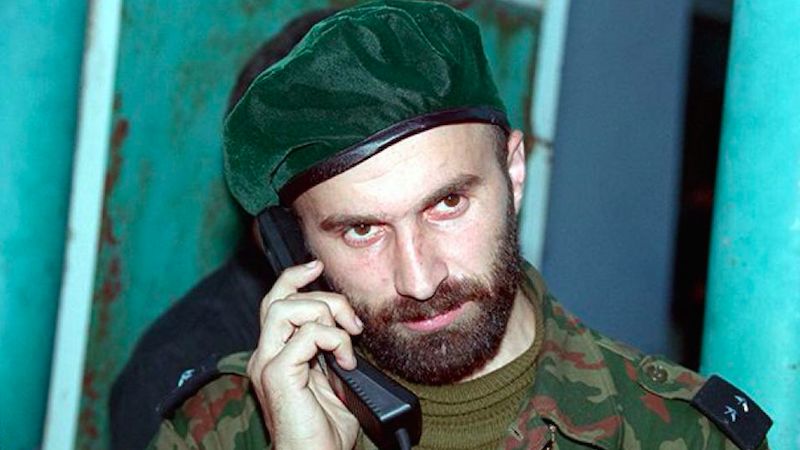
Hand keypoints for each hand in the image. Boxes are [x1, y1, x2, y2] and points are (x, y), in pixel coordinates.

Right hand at [247, 260, 363, 449]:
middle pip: (279, 298)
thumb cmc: (324, 432)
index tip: (317, 266)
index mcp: (275, 355)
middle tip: (351, 322)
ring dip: (326, 314)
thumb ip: (331, 352)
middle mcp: (265, 356)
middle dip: (321, 296)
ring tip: (347, 339)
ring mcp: (267, 364)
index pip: (276, 302)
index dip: (293, 277)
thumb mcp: (334, 381)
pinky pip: (306, 335)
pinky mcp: (277, 375)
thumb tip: (348, 327)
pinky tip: (346, 362)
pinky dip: (334, 340)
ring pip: (286, 309)